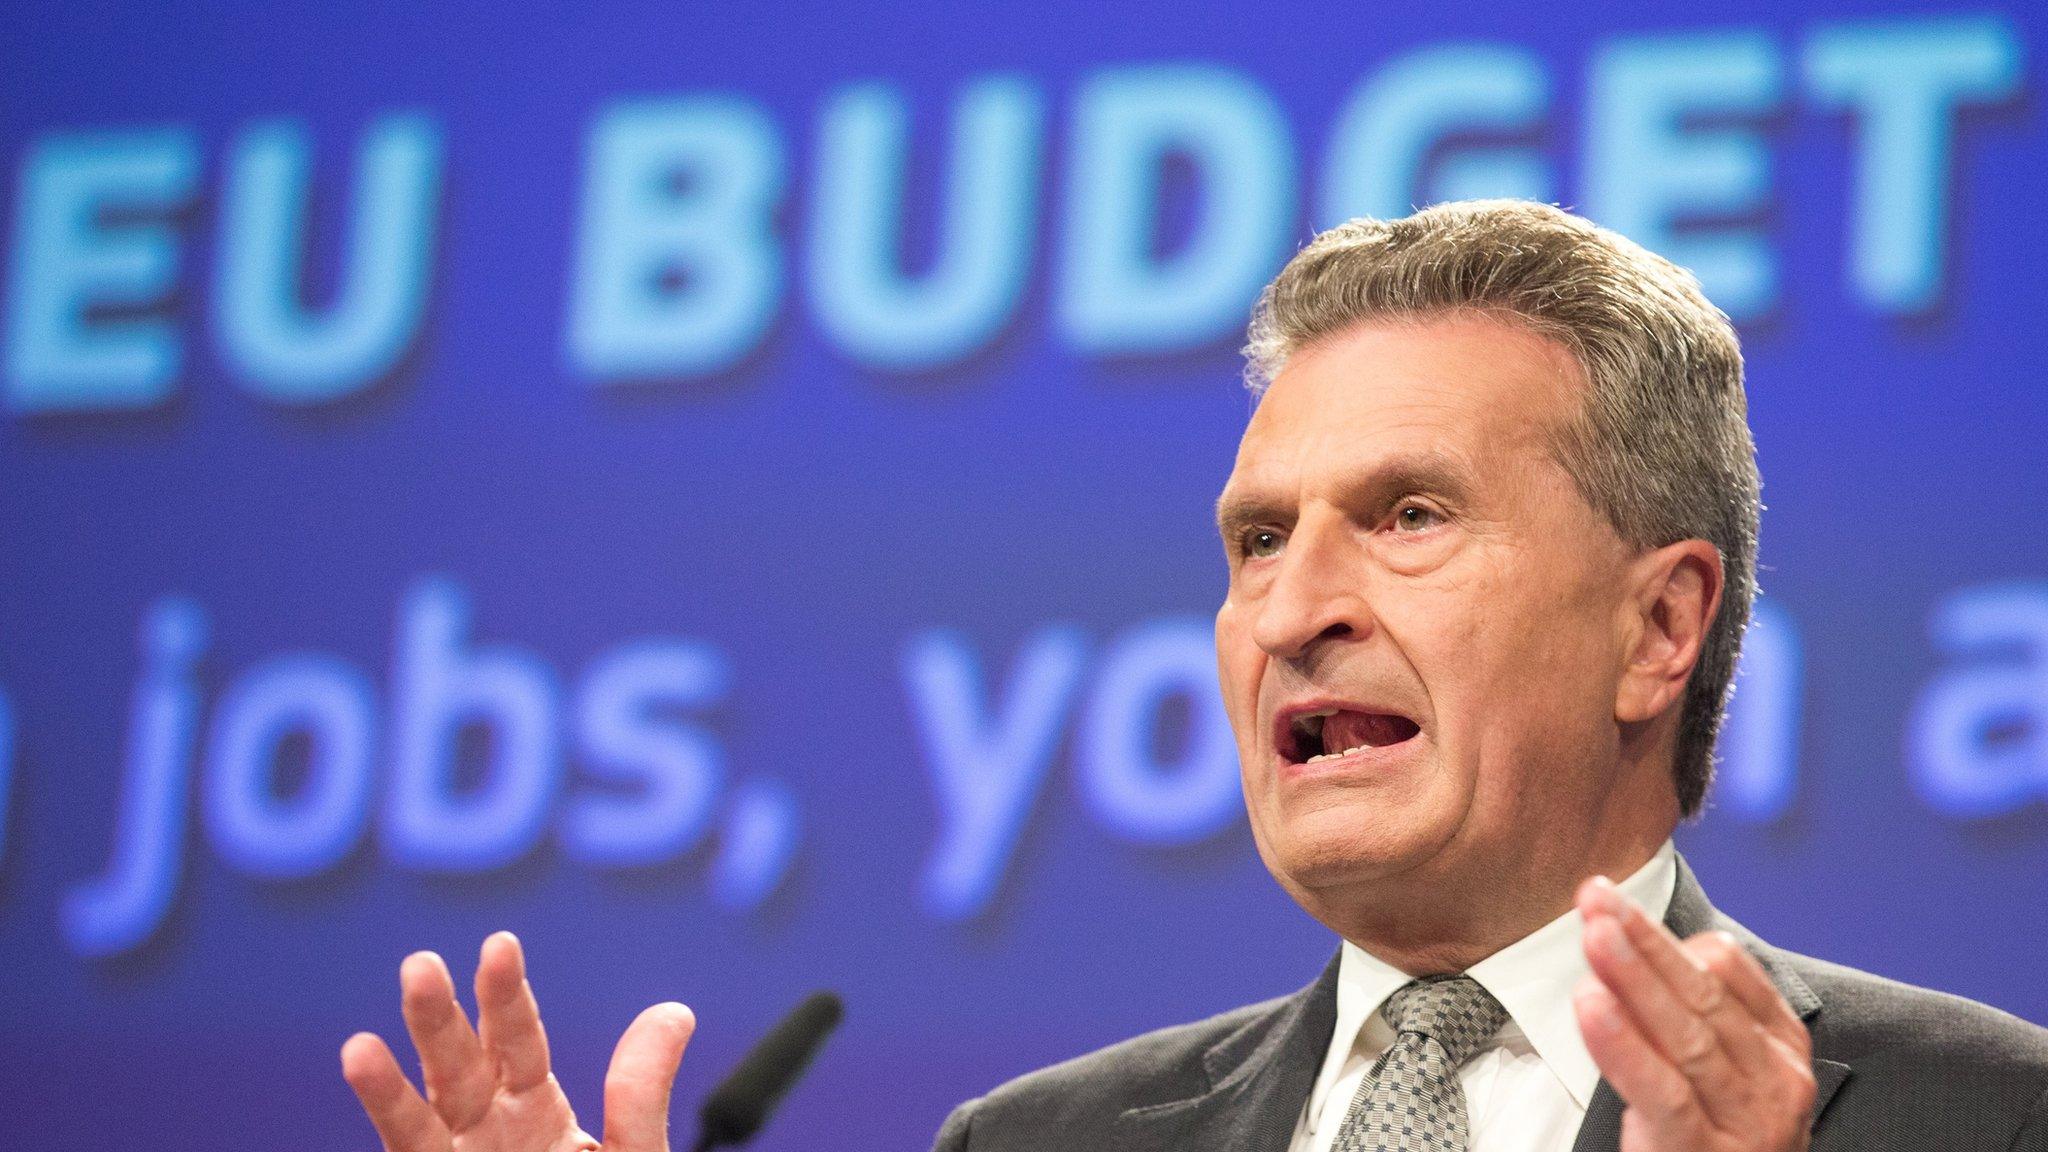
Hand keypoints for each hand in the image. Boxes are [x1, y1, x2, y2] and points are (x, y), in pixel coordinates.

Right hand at [341, 931, 695, 1151]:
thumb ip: (640, 1093)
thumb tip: (674, 1008)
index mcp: (537, 1116)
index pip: (520, 1044)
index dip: (507, 997)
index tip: (499, 944)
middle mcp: (485, 1139)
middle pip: (459, 1069)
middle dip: (438, 1020)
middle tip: (421, 964)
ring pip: (417, 1123)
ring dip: (386, 1087)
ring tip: (358, 1047)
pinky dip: (384, 1122)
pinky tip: (361, 1092)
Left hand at [1573, 877, 1816, 1151]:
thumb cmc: (1718, 1138)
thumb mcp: (1719, 1071)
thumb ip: (1689, 1015)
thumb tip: (1632, 947)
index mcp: (1779, 1045)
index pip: (1728, 968)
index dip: (1664, 932)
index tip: (1610, 903)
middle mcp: (1774, 1079)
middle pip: (1703, 994)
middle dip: (1644, 940)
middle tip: (1596, 899)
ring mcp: (1746, 1119)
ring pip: (1687, 1035)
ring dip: (1634, 978)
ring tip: (1594, 937)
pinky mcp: (1703, 1151)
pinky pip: (1663, 1091)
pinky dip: (1625, 1046)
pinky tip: (1593, 1007)